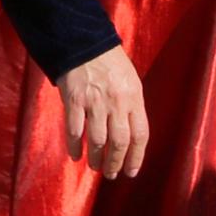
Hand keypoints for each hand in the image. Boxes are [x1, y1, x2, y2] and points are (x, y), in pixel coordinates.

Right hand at [60, 47, 149, 178]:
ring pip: (98, 140)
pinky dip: (75, 146)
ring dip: (97, 159)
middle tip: (111, 174)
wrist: (84, 41)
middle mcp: (117, 103)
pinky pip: (75, 130)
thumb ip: (132, 106)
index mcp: (134, 98)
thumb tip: (131, 135)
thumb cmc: (109, 62)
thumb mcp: (130, 81)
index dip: (136, 157)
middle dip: (116, 163)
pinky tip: (75, 155)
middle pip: (120, 142)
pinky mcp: (75, 100)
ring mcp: (95, 102)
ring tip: (95, 167)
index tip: (131, 172)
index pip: (140, 135)